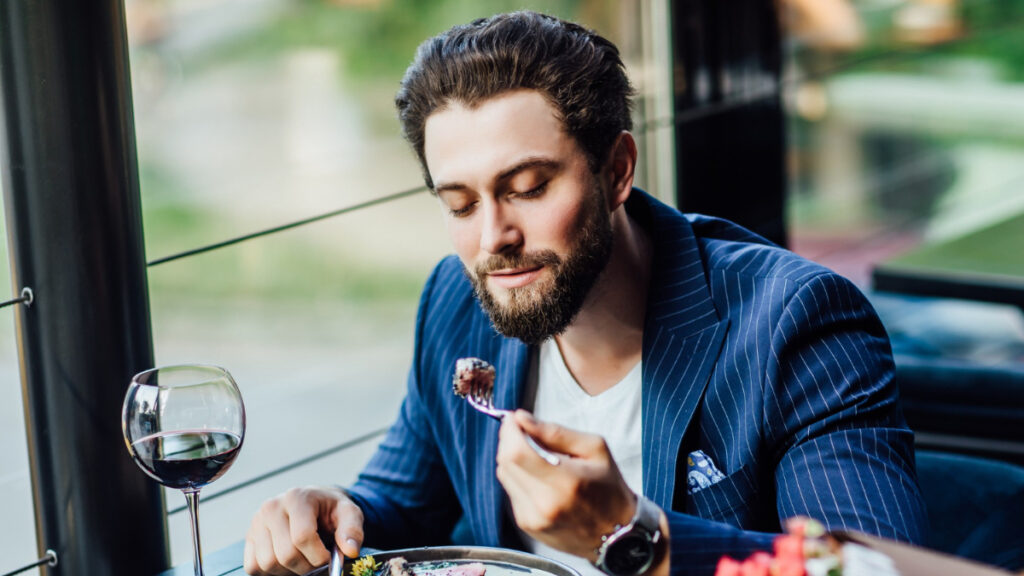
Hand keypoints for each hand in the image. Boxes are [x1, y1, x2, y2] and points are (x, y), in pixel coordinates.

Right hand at [244, 485, 363, 574]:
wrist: (315, 503)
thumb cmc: (331, 509)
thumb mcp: (349, 513)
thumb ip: (352, 530)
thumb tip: (350, 551)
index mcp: (296, 497)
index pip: (302, 537)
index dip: (319, 556)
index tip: (329, 557)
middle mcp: (271, 507)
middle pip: (285, 555)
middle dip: (306, 566)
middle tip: (317, 561)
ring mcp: (257, 522)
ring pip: (268, 564)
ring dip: (289, 569)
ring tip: (302, 558)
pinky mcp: (248, 537)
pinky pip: (253, 567)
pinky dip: (272, 571)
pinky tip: (286, 560)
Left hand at [495, 410, 635, 560]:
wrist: (617, 534)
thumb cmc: (610, 489)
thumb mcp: (595, 449)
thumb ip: (556, 432)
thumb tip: (523, 419)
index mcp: (565, 482)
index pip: (516, 452)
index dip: (509, 431)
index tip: (513, 419)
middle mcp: (544, 504)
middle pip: (506, 462)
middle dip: (508, 440)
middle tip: (522, 431)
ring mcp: (533, 518)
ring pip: (504, 476)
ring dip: (512, 458)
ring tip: (535, 455)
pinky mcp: (528, 525)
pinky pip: (511, 491)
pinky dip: (519, 477)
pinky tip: (538, 477)